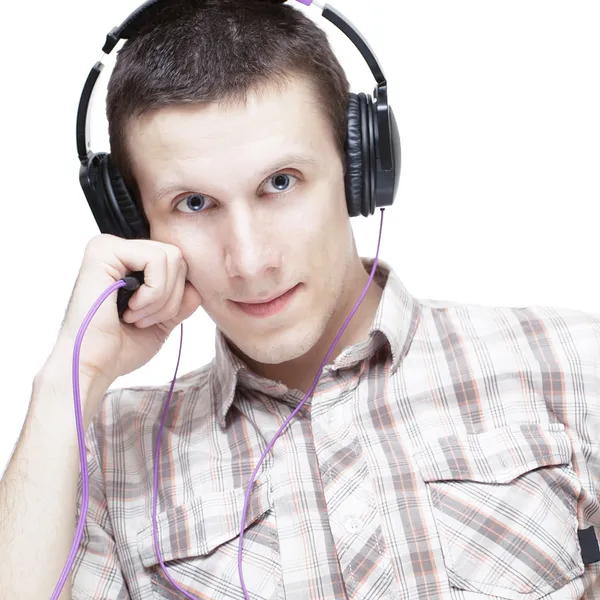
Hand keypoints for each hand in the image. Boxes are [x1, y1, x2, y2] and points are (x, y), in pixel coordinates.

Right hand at [51, 234, 201, 401]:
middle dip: (171, 297)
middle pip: (178, 257)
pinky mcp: (104, 250)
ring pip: (172, 256)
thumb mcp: (162, 321)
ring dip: (161, 297)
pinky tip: (130, 308)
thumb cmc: (119, 348)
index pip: (178, 264)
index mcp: (129, 263)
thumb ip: (182, 301)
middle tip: (143, 320)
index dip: (177, 296)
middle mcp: (118, 249)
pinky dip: (153, 292)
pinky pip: (156, 259)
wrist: (94, 366)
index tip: (152, 319)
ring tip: (135, 316)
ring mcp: (109, 246)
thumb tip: (196, 286)